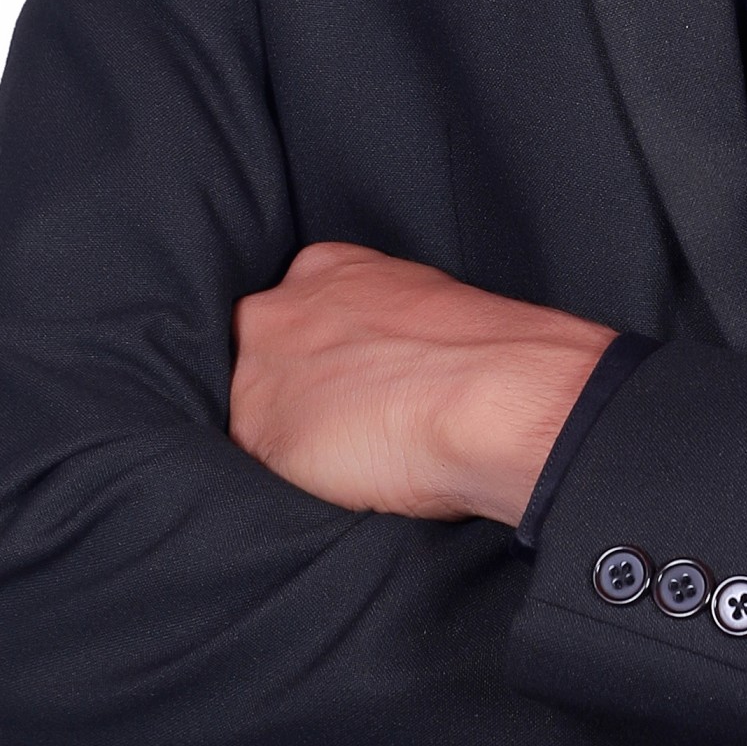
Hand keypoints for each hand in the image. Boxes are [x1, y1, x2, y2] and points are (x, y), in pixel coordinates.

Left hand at [228, 243, 614, 525]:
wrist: (494, 394)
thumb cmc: (485, 353)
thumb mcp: (424, 307)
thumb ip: (377, 323)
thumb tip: (375, 360)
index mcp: (324, 266)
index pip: (294, 313)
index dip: (320, 354)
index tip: (350, 381)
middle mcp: (277, 308)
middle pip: (259, 357)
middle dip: (294, 389)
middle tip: (350, 423)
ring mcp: (258, 369)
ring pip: (252, 411)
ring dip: (291, 437)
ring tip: (352, 456)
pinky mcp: (256, 432)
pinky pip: (259, 465)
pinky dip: (295, 478)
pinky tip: (343, 478)